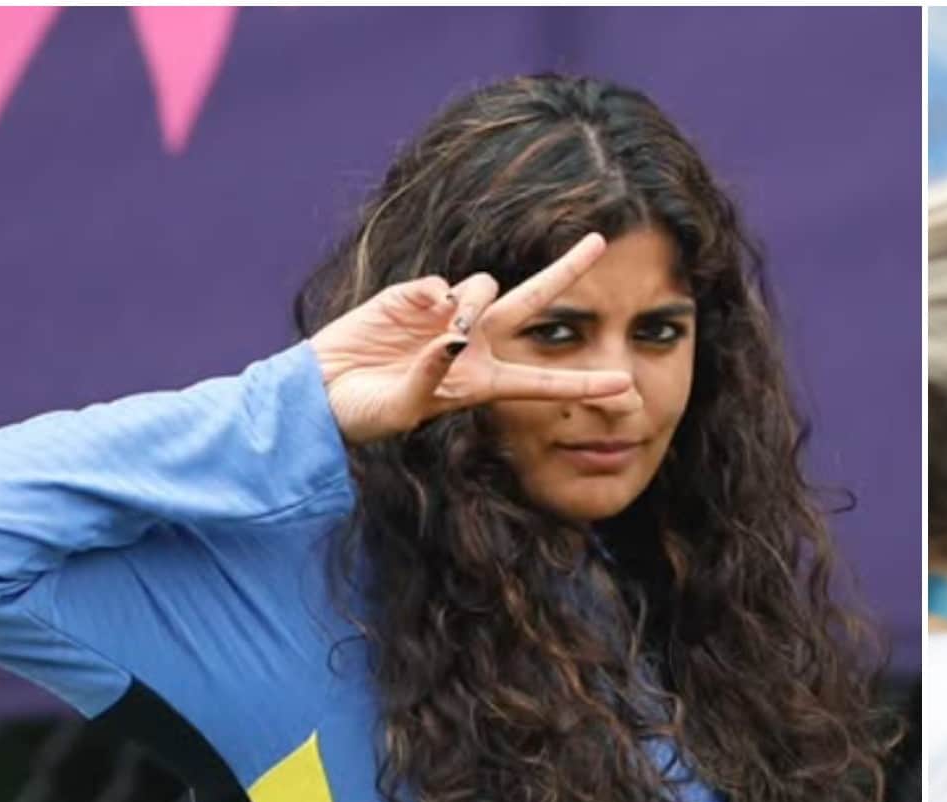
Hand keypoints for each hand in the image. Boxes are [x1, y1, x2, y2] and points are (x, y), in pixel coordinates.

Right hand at [309, 233, 631, 444]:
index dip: (584, 384)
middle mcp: (474, 343)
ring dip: (472, 304)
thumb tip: (454, 338)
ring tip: (441, 332)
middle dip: (566, 269)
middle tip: (599, 241)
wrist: (320, 393)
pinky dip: (432, 299)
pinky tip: (413, 314)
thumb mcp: (405, 409)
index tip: (626, 385)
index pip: (544, 381)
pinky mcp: (414, 296)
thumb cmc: (367, 415)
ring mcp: (446, 315)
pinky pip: (441, 284)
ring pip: (484, 286)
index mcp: (483, 382)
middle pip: (533, 300)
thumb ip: (432, 379)